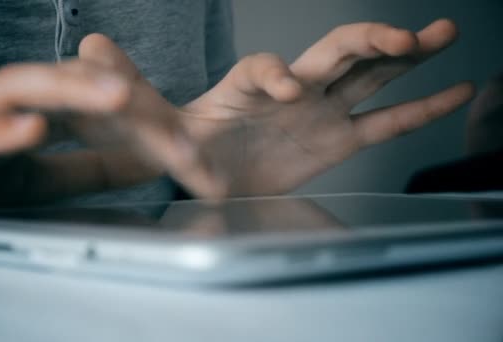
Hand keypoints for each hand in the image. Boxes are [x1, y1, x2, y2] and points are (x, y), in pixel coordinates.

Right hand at [0, 50, 161, 209]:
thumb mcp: (45, 177)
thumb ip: (92, 170)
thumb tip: (147, 165)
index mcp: (34, 111)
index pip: (86, 98)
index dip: (131, 110)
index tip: (173, 129)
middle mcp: (6, 107)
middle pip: (61, 81)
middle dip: (108, 86)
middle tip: (157, 97)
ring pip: (19, 91)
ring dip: (68, 90)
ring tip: (116, 95)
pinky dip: (1, 132)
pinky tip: (34, 129)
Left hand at [181, 19, 474, 195]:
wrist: (210, 167)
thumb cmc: (191, 148)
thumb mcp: (173, 142)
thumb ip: (172, 143)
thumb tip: (167, 158)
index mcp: (247, 85)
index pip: (264, 67)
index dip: (277, 74)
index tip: (287, 92)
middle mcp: (293, 88)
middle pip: (337, 52)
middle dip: (371, 40)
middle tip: (406, 36)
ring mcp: (320, 110)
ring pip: (371, 74)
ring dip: (405, 54)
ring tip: (442, 36)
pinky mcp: (338, 140)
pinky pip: (385, 122)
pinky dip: (420, 109)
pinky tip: (453, 92)